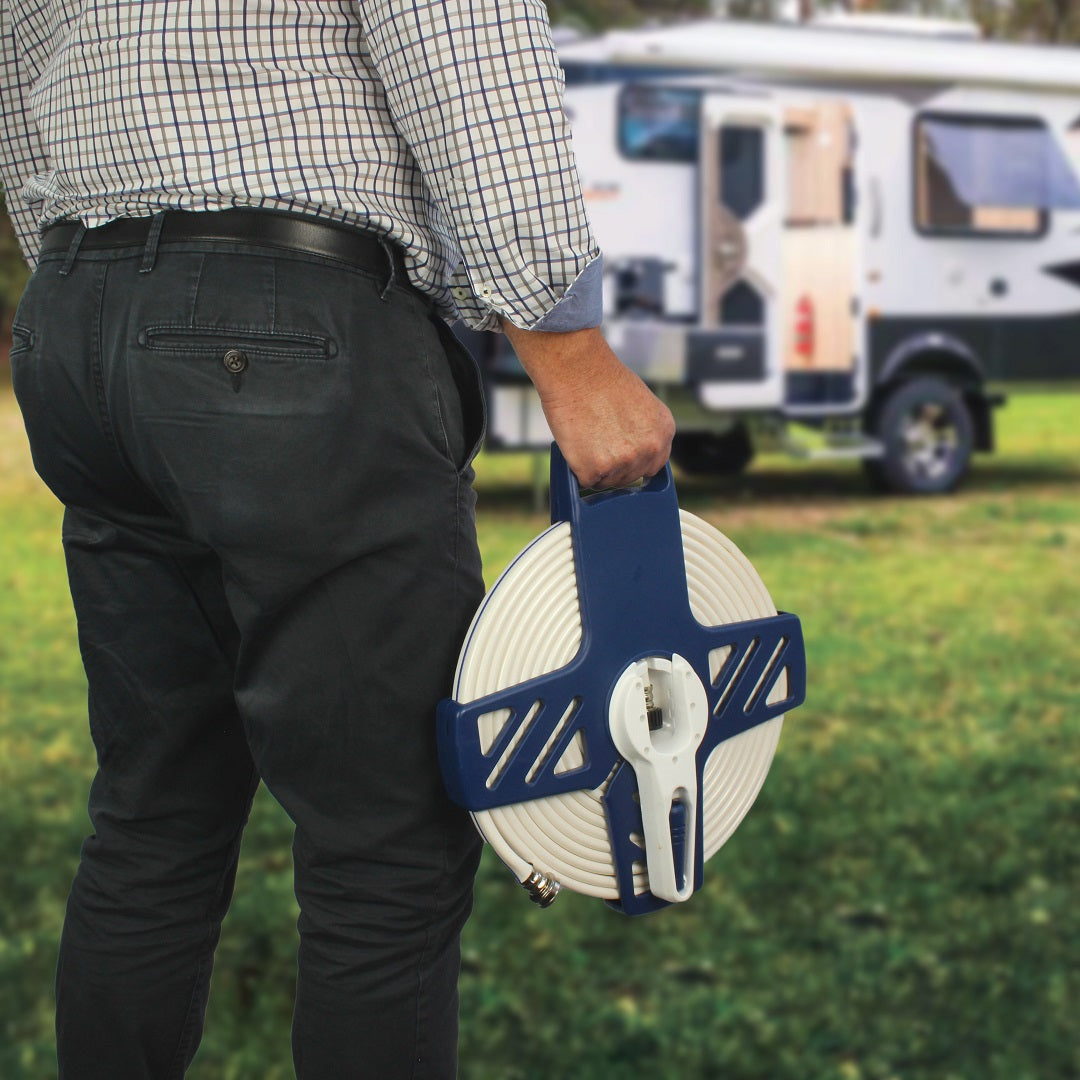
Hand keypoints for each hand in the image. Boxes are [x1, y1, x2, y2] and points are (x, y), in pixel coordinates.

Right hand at [501, 323, 674, 488]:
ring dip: (594, 467)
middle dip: (613, 465)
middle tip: (595, 441)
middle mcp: (650, 449)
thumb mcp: (641, 405)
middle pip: (630, 477)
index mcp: (663, 431)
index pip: (653, 465)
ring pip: (607, 481)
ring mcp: (624, 462)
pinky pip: (585, 481)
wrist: (577, 369)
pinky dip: (576, 468)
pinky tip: (576, 443)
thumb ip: (643, 431)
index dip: (632, 462)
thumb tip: (634, 450)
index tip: (618, 455)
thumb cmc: (601, 379)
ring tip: (586, 437)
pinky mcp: (596, 469)